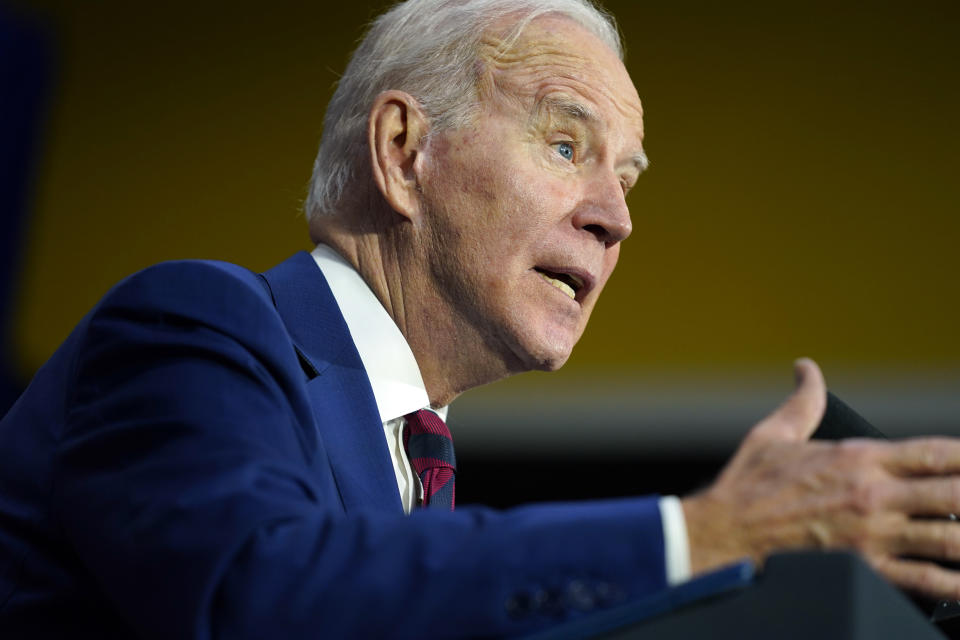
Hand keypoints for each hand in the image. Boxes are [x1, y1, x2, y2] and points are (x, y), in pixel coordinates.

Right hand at [682, 358, 959, 599]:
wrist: (725, 532)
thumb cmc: (747, 486)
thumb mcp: (773, 434)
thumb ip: (802, 401)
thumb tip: (806, 368)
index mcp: (858, 458)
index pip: (934, 452)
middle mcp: (873, 495)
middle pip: (954, 493)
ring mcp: (872, 534)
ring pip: (949, 538)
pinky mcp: (864, 568)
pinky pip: (924, 578)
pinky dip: (953, 582)